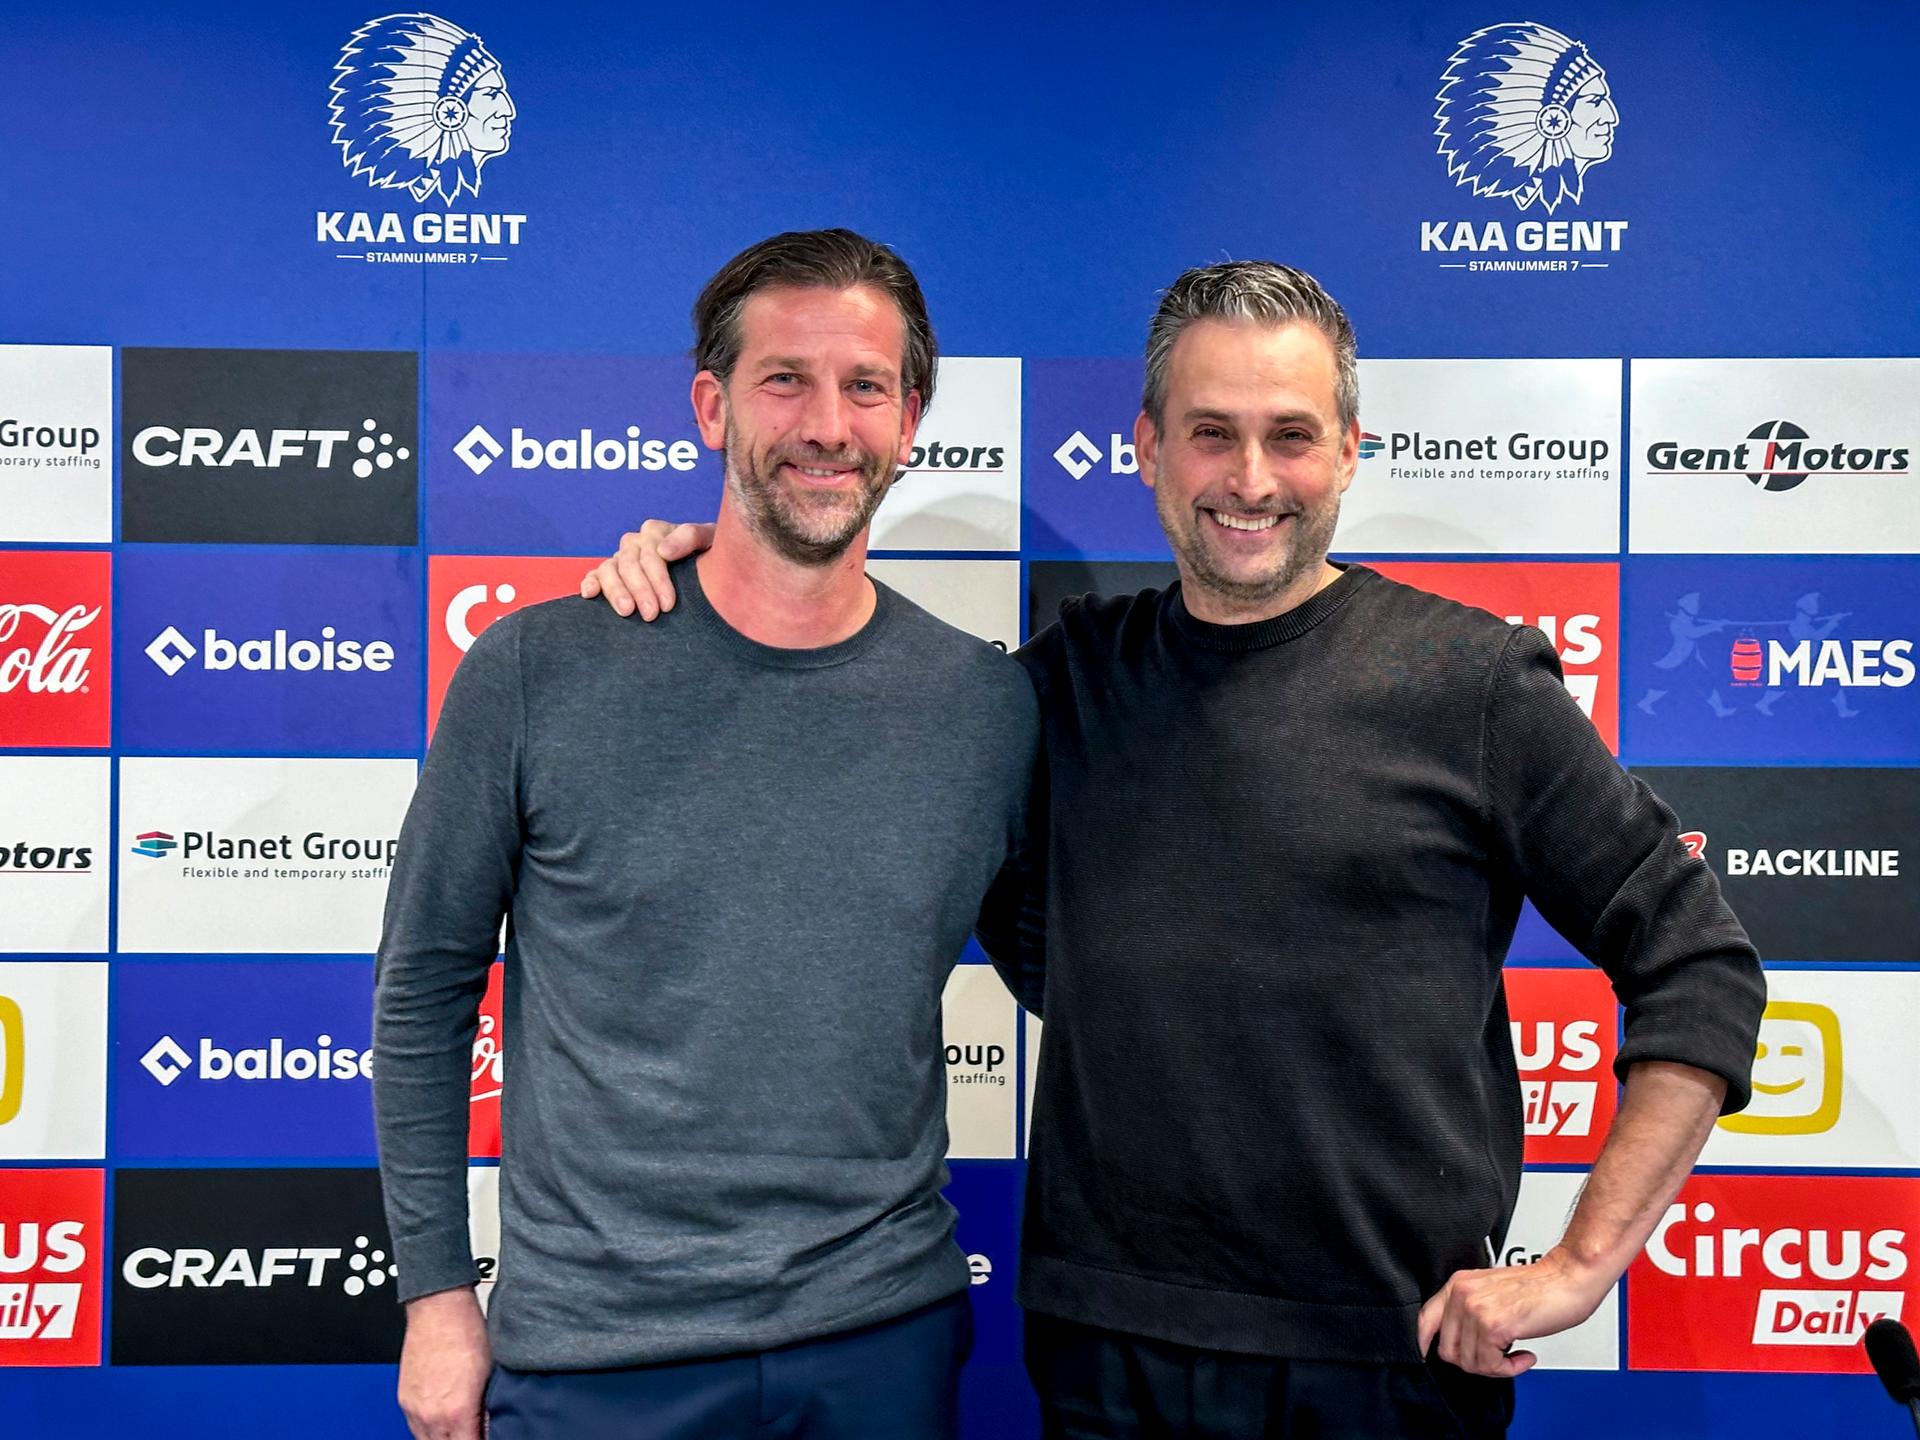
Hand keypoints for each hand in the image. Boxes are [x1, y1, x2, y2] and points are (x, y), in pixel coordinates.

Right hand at [398, 1287, 491, 1439]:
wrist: (438, 1308)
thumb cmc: (466, 1333)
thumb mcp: (490, 1374)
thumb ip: (488, 1410)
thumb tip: (490, 1427)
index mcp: (457, 1412)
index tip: (486, 1437)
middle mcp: (431, 1416)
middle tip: (473, 1432)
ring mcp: (414, 1409)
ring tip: (460, 1429)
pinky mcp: (403, 1400)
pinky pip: (414, 1428)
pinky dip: (429, 1430)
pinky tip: (443, 1421)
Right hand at [579, 520, 714, 618]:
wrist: (710, 564)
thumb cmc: (712, 552)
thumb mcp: (711, 539)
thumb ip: (691, 537)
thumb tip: (663, 552)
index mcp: (657, 531)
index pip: (652, 553)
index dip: (658, 579)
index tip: (669, 605)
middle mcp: (636, 542)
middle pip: (630, 563)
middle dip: (640, 590)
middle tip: (651, 615)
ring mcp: (622, 556)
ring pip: (610, 568)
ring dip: (616, 590)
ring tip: (626, 612)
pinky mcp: (612, 571)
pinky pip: (596, 573)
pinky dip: (591, 582)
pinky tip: (589, 594)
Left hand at [1416, 1246, 1609, 1377]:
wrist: (1567, 1278)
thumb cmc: (1539, 1287)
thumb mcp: (1491, 1292)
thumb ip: (1470, 1310)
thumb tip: (1458, 1342)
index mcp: (1458, 1284)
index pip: (1425, 1319)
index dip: (1425, 1343)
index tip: (1432, 1355)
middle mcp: (1462, 1294)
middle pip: (1448, 1350)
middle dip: (1474, 1362)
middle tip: (1497, 1358)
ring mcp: (1475, 1309)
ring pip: (1470, 1362)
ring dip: (1496, 1367)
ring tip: (1514, 1354)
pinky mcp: (1493, 1326)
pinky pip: (1490, 1366)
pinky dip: (1509, 1369)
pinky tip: (1523, 1356)